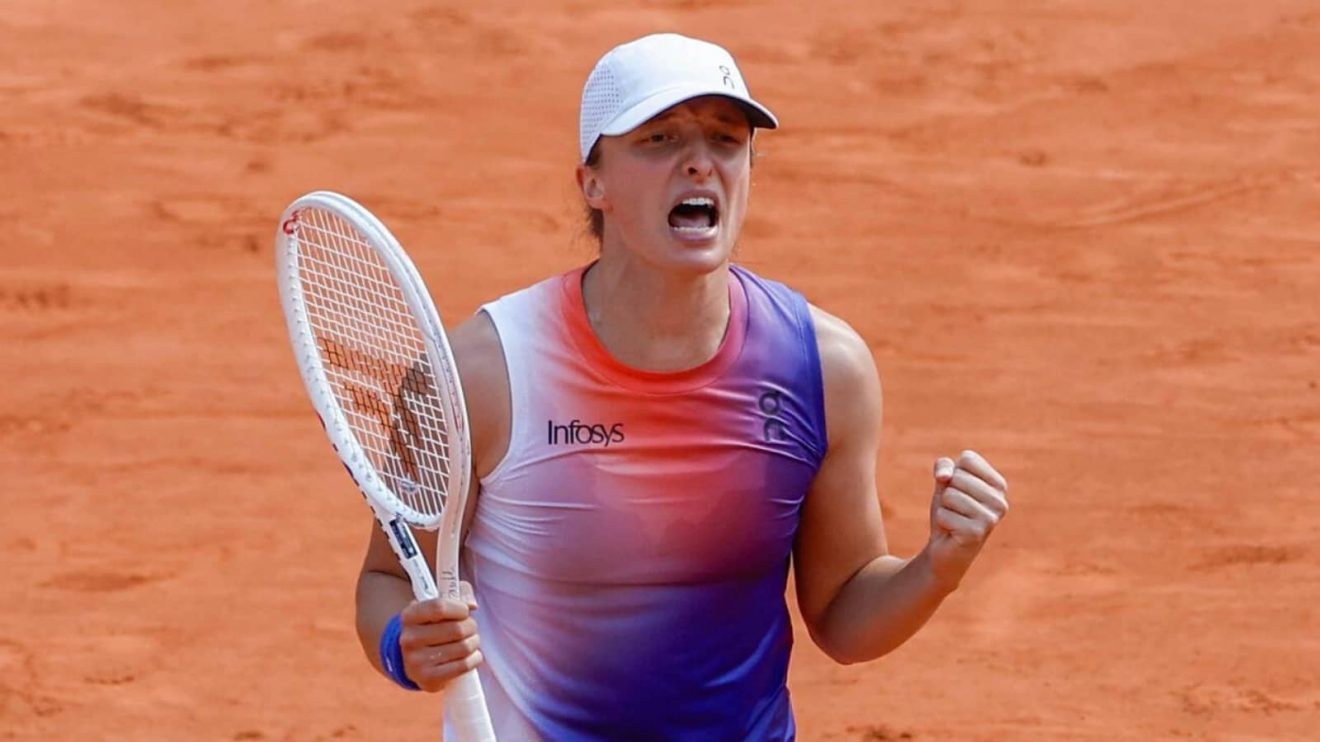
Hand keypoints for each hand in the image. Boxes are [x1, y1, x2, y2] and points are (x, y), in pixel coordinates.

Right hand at [399, 581, 482, 692]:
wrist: (414, 659)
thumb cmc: (432, 625)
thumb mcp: (438, 604)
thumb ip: (458, 593)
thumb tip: (472, 604)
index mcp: (409, 616)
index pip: (439, 607)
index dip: (459, 608)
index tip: (465, 611)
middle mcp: (409, 638)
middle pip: (456, 629)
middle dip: (471, 626)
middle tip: (470, 627)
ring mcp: (416, 661)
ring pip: (464, 647)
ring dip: (474, 642)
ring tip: (470, 640)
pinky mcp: (428, 678)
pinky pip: (463, 666)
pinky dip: (475, 658)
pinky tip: (471, 654)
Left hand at [925, 450, 1008, 591]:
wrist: (945, 549)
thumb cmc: (949, 511)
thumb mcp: (945, 482)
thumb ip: (944, 466)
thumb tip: (945, 476)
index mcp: (999, 485)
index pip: (968, 459)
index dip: (953, 473)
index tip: (958, 491)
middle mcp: (1000, 501)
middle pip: (957, 477)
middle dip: (947, 492)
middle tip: (955, 510)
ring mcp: (991, 518)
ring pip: (950, 495)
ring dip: (944, 507)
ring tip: (954, 520)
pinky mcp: (976, 533)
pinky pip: (943, 514)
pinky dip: (941, 521)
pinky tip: (952, 532)